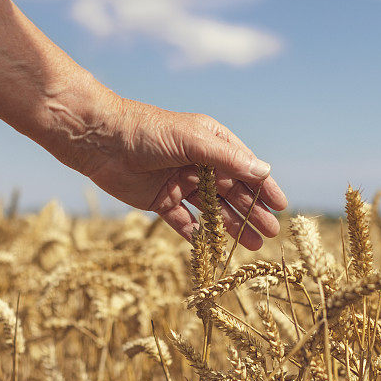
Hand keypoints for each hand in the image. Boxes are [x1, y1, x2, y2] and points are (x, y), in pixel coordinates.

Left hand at [57, 95, 286, 249]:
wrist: (99, 140)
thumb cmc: (148, 131)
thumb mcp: (192, 141)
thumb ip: (228, 159)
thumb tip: (265, 171)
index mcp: (212, 143)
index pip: (246, 168)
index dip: (264, 188)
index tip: (281, 206)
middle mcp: (200, 163)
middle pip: (233, 193)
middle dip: (253, 213)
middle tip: (271, 234)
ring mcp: (181, 184)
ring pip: (214, 210)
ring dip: (232, 227)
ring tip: (252, 246)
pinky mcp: (161, 201)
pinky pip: (185, 222)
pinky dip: (199, 235)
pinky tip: (215, 249)